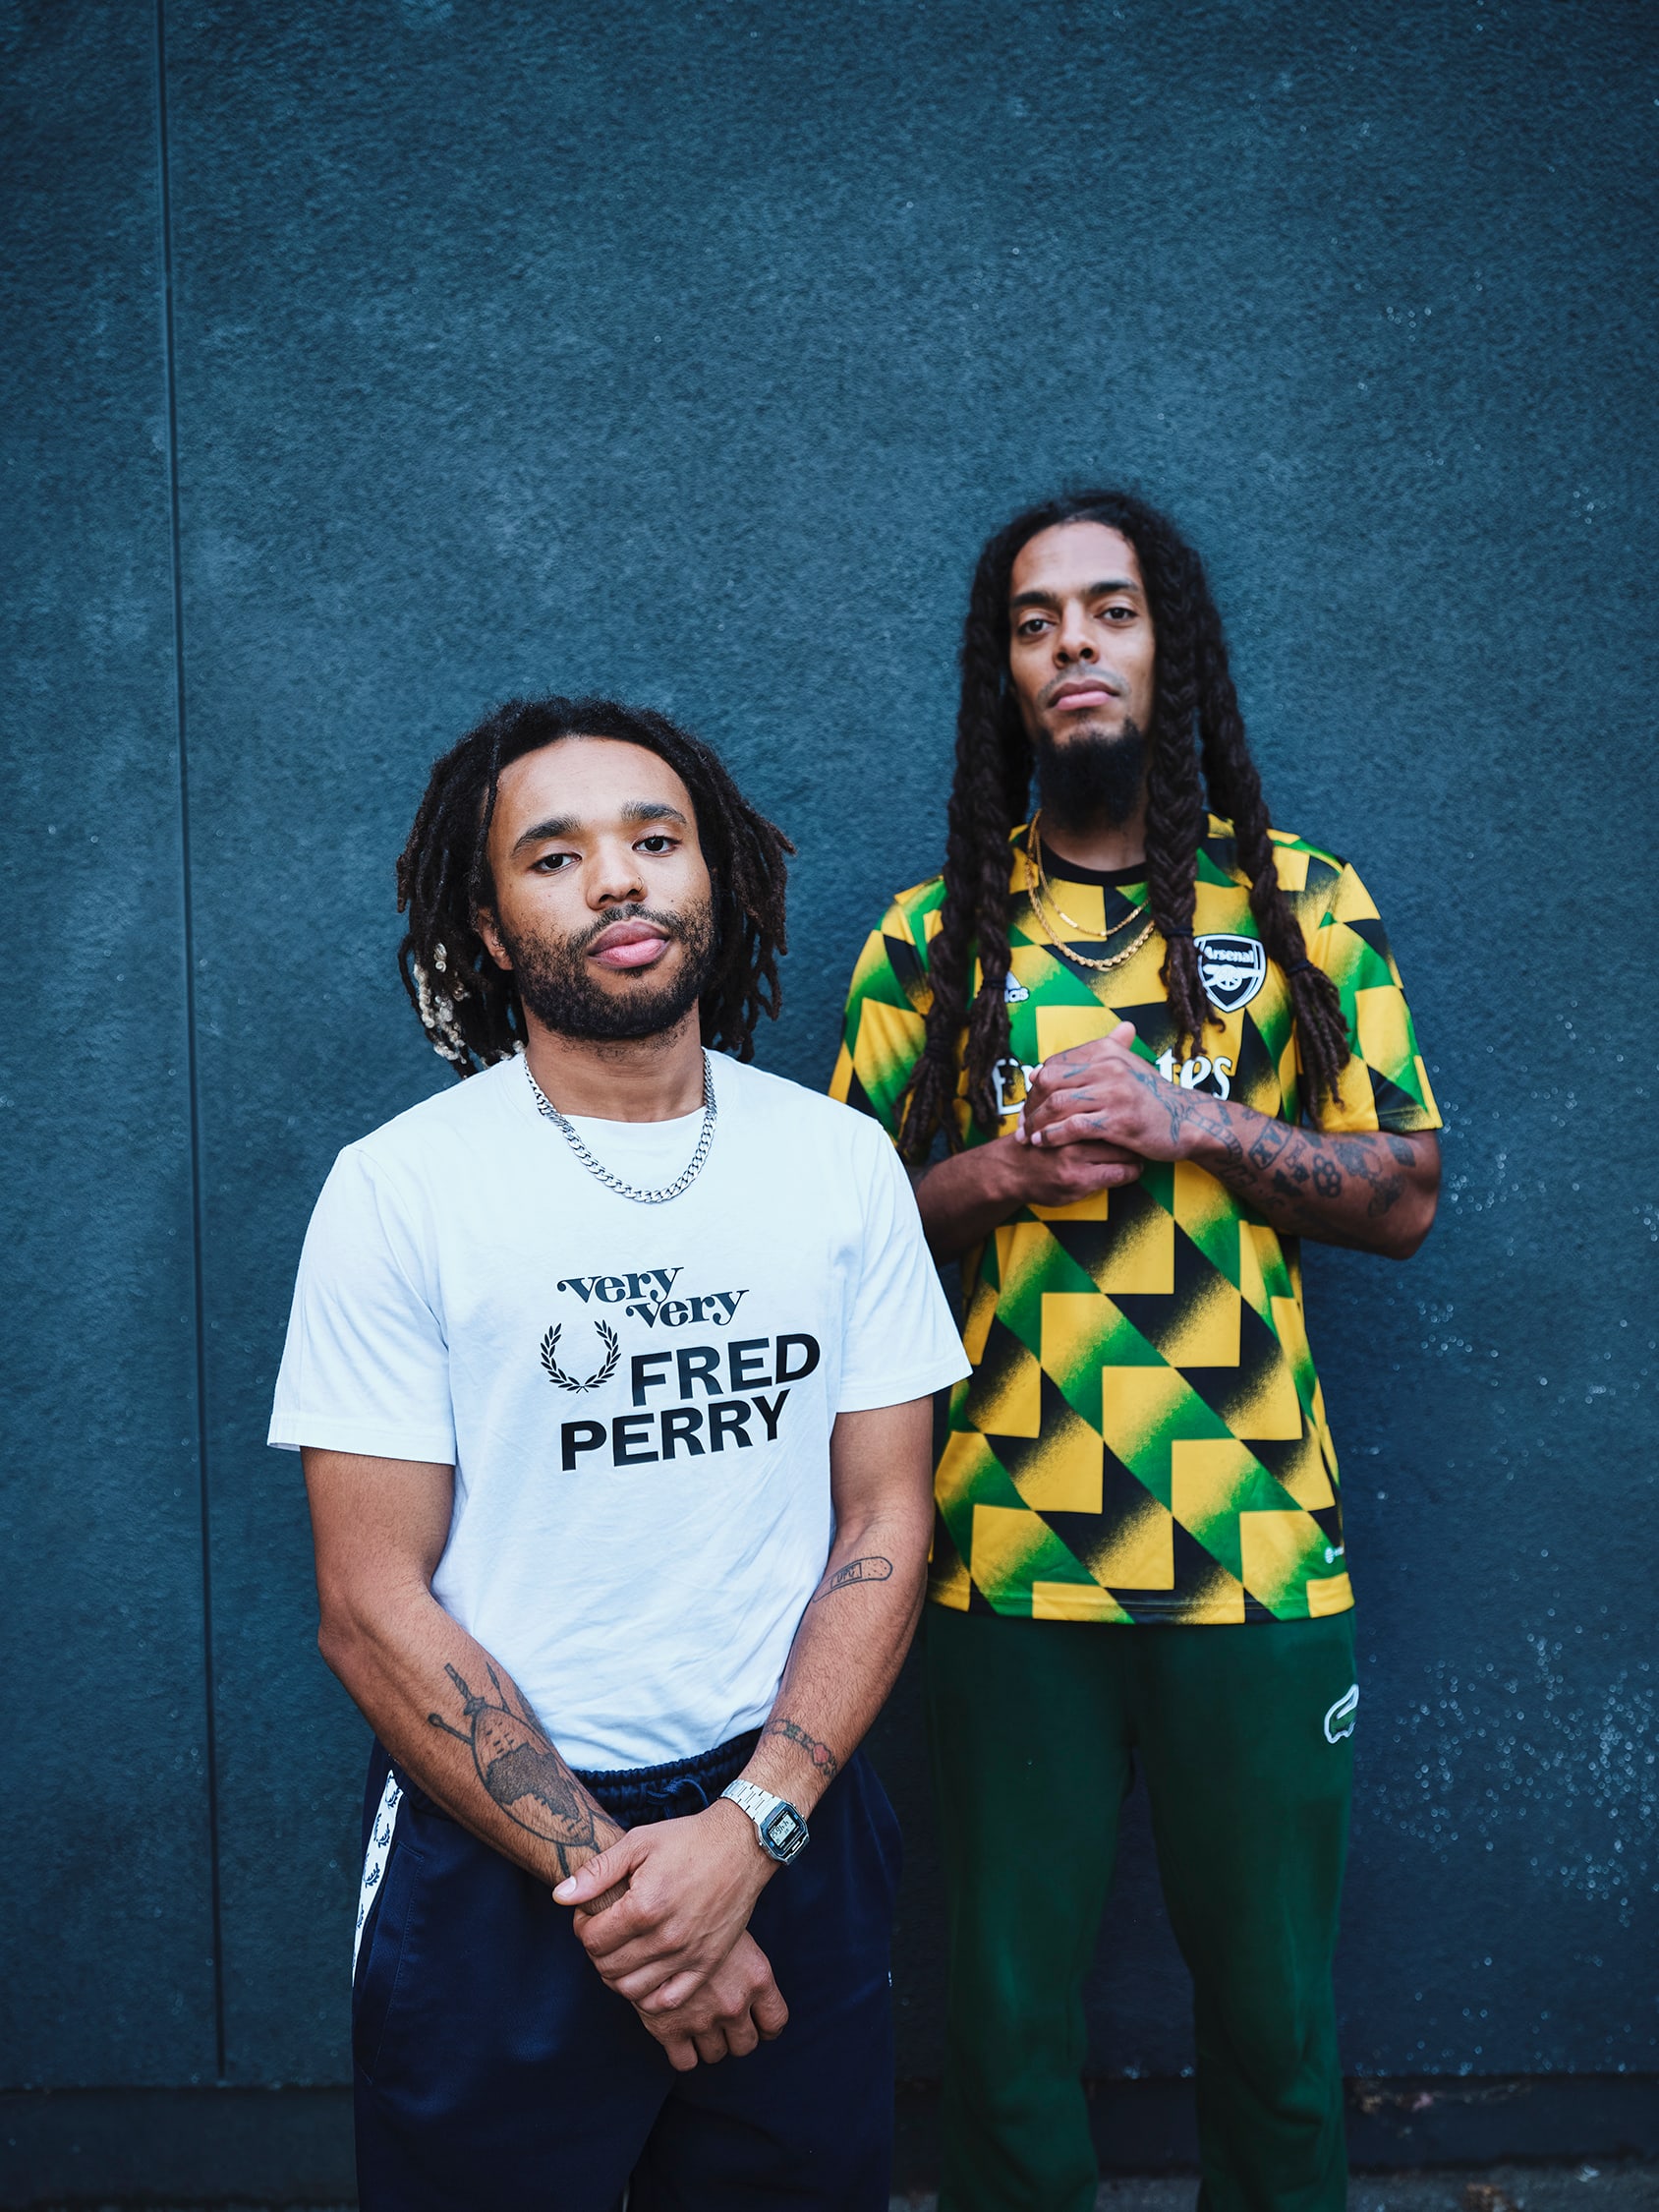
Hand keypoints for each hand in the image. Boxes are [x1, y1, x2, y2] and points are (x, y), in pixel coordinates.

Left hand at [554, 1800, 770, 2009]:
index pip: (592, 1940)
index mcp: (645, 1906)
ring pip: (632, 1989)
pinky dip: (647, 1996)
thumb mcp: (638, 1842)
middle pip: (608, 1967)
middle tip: (603, 1931)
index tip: (588, 1915)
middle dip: (596, 1951)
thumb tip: (560, 1896)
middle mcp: (666, 1938)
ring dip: (615, 1975)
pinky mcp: (707, 1965)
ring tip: (620, 1951)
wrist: (741, 1845)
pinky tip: (643, 1974)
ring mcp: (688, 1956)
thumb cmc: (687, 1840)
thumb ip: (596, 1872)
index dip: (582, 1927)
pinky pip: (667, 2001)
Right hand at [633, 1931, 788, 2071]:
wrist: (652, 1916)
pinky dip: (684, 2054)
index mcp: (757, 1977)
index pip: (775, 2021)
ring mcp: (703, 2019)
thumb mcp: (733, 1932)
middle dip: (735, 2036)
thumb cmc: (695, 1915)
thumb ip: (745, 1967)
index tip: (754, 2021)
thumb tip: (751, 1986)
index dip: (764, 2026)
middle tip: (722, 2021)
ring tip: (698, 2023)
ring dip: (709, 2044)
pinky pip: (685, 2061)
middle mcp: (735, 2003)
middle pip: (746, 2044)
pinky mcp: (669, 2029)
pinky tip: (678, 2034)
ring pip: (716, 2054)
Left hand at [1017, 1020, 1187, 1163]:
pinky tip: (1043, 1145)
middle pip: (1050, 1083)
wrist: (1187, 1120)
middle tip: (1022, 1125)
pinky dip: (1053, 1136)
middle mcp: (1109, 1066)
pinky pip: (1074, 1127)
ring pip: (1058, 1105)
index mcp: (1107, 1051)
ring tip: (1028, 1138)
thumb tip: (1038, 1070)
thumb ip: (1083, 1067)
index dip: (1035, 1086)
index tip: (1027, 1104)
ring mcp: (1114, 1093)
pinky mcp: (1118, 1120)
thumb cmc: (1151, 1098)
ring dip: (1037, 1124)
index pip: (1054, 1064)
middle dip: (1030, 1106)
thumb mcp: (1123, 1068)